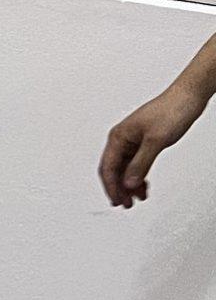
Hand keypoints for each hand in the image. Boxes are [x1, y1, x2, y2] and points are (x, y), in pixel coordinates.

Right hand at [100, 85, 206, 206]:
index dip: (112, 187)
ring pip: (125, 169)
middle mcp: (122, 139)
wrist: (190, 95)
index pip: (108, 168)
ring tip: (136, 198)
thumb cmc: (172, 109)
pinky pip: (136, 164)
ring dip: (129, 184)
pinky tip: (144, 185)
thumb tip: (128, 183)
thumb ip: (140, 164)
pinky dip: (139, 176)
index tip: (118, 201)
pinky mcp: (144, 142)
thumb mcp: (156, 141)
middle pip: (114, 170)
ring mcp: (133, 140)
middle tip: (126, 204)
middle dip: (119, 188)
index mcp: (118, 136)